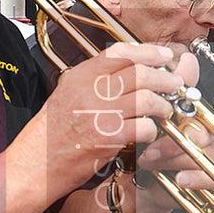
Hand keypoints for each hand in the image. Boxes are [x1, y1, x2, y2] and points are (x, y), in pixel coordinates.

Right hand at [37, 43, 187, 193]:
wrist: (37, 161)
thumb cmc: (53, 131)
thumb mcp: (68, 92)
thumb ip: (94, 79)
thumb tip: (125, 67)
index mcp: (82, 75)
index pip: (121, 52)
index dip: (148, 51)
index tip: (165, 55)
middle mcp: (91, 90)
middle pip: (140, 73)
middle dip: (165, 78)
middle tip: (176, 83)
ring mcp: (100, 113)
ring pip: (146, 98)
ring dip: (163, 104)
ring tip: (166, 109)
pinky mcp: (108, 137)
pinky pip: (144, 126)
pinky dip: (153, 129)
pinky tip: (151, 132)